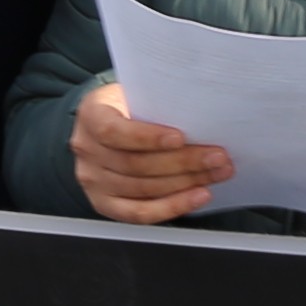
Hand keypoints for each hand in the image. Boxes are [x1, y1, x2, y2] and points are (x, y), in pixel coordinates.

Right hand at [72, 79, 231, 225]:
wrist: (108, 124)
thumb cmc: (129, 106)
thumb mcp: (136, 93)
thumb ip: (157, 104)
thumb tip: (202, 114)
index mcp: (91, 115)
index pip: (114, 131)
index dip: (147, 137)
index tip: (180, 137)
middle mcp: (87, 150)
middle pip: (135, 164)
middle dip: (183, 162)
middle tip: (217, 156)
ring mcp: (93, 181)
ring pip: (143, 188)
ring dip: (186, 183)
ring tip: (216, 173)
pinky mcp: (105, 204)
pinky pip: (139, 212)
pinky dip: (172, 206)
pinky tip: (197, 196)